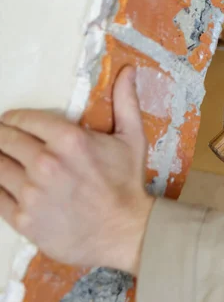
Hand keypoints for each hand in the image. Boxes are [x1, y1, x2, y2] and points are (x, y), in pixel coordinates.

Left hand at [0, 66, 153, 275]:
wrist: (126, 230)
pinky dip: (0, 190)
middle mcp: (45, 163)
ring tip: (10, 163)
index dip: (16, 119)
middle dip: (3, 137)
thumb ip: (125, 101)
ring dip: (0, 162)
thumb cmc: (128, 184)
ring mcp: (31, 193)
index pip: (22, 119)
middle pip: (3, 140)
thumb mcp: (132, 138)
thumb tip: (127, 70)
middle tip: (8, 141)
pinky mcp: (23, 219)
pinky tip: (11, 187)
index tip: (16, 124)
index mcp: (69, 140)